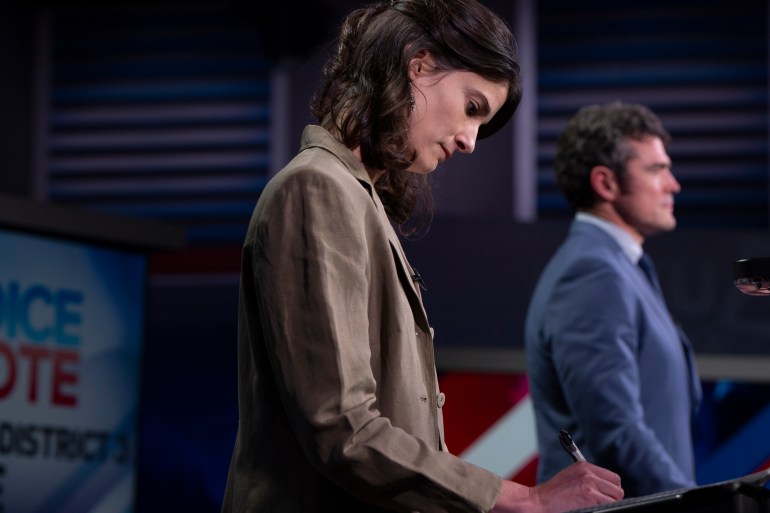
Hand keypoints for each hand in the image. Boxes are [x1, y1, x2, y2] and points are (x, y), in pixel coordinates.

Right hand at [491, 462, 622, 512]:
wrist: (538, 501)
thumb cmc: (552, 493)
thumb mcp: (571, 476)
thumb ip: (589, 477)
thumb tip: (605, 486)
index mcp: (585, 467)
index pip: (613, 478)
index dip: (611, 489)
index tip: (607, 495)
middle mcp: (589, 475)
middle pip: (617, 489)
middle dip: (611, 498)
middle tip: (601, 503)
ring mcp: (591, 487)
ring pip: (615, 500)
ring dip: (607, 505)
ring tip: (594, 507)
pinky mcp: (590, 500)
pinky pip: (609, 507)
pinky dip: (603, 510)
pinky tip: (591, 509)